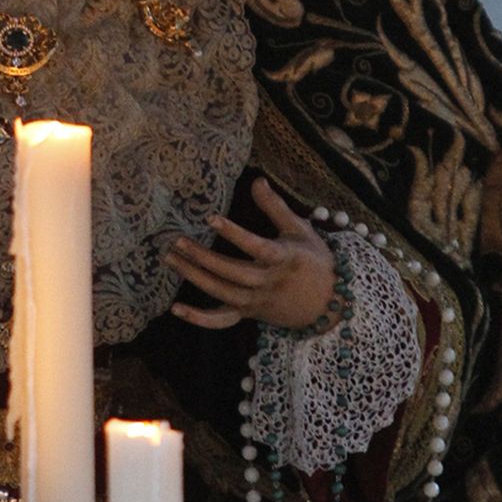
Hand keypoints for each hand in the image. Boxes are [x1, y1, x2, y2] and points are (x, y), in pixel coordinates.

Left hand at [169, 179, 335, 330]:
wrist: (330, 305)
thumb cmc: (313, 261)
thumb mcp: (299, 229)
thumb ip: (275, 206)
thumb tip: (256, 180)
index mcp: (284, 259)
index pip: (257, 247)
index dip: (235, 234)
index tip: (212, 219)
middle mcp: (268, 283)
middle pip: (233, 273)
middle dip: (204, 258)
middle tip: (178, 241)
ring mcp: (257, 302)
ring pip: (222, 293)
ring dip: (195, 278)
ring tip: (171, 259)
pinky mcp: (249, 314)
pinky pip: (222, 321)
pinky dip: (199, 318)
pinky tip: (176, 309)